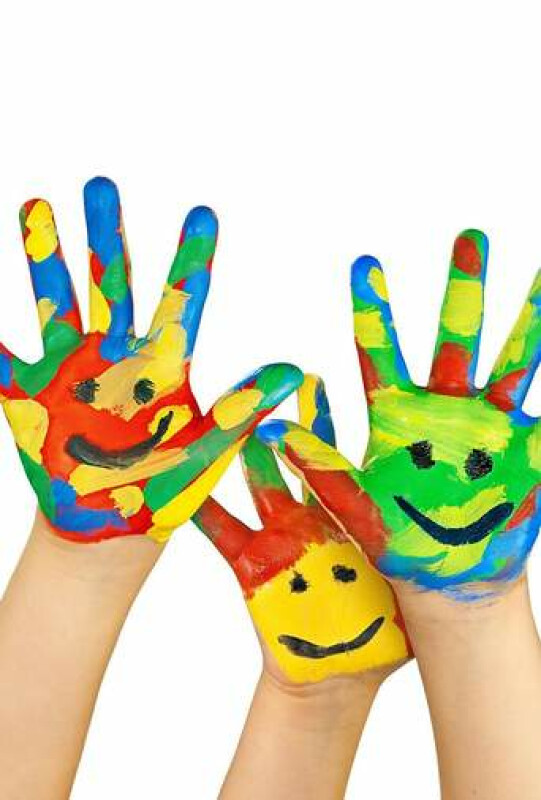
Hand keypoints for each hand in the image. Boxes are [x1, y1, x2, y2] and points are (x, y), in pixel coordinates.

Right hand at [0, 177, 300, 542]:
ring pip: (56, 300)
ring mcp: (69, 369)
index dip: (191, 259)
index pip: (180, 301)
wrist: (112, 521)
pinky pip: (0, 358)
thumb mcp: (207, 447)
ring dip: (45, 256)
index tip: (204, 214)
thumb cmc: (166, 484)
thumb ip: (241, 409)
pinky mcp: (30, 395)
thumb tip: (291, 371)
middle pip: (111, 283)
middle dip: (107, 235)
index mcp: (160, 363)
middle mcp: (115, 354)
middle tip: (103, 183)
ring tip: (36, 203)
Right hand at [193, 374, 409, 683]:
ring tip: (225, 421)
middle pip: (290, 459)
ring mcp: (279, 539)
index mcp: (345, 515)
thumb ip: (419, 540)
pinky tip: (178, 490)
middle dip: (278, 422)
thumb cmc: (382, 626)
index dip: (320, 419)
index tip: (310, 380)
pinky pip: (222, 537)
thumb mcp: (407, 576)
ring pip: (256, 487)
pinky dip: (201, 514)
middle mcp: (309, 517)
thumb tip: (468, 502)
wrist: (343, 672)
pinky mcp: (254, 568)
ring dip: (242, 456)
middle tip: (264, 382)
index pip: (331, 456)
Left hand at [257, 231, 538, 595]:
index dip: (375, 310)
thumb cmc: (396, 546)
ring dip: (528, 317)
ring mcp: (488, 424)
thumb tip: (270, 433)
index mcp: (397, 416)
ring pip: (512, 359)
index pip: (380, 351)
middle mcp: (443, 409)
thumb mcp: (355, 513)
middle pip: (455, 338)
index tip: (365, 263)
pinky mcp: (524, 447)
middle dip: (464, 288)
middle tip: (470, 234)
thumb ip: (320, 472)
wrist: (449, 579)